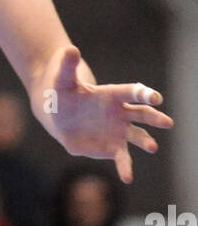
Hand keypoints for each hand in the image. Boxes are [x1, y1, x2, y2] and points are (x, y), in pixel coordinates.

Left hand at [41, 46, 173, 183]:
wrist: (57, 113)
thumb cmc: (63, 92)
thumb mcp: (63, 78)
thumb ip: (68, 65)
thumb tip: (70, 48)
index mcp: (112, 94)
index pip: (131, 92)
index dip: (143, 94)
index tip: (155, 98)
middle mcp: (120, 113)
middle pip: (142, 114)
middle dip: (155, 117)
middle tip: (167, 122)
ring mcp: (118, 132)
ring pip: (137, 137)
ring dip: (146, 142)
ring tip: (153, 147)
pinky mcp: (111, 147)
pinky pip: (122, 158)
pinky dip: (125, 168)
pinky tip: (128, 177)